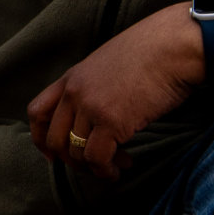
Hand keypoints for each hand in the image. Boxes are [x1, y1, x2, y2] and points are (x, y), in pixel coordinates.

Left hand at [25, 2, 203, 177]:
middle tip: (94, 165)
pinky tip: (121, 168)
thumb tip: (99, 117)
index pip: (37, 112)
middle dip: (71, 161)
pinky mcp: (111, 121)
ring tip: (118, 165)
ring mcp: (90, 106)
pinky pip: (96, 158)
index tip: (53, 156)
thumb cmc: (154, 52)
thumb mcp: (110, 64)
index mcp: (72, 77)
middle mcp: (74, 92)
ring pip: (75, 152)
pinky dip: (106, 170)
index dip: (41, 139)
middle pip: (54, 140)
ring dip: (95, 167)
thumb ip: (96, 87)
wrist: (176, 44)